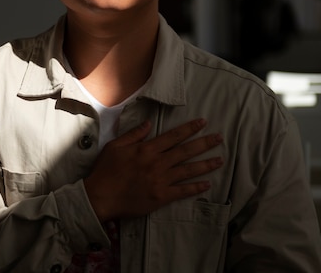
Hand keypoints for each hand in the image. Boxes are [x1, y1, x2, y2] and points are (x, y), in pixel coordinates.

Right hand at [83, 118, 222, 220]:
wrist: (101, 196)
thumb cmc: (105, 170)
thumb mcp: (115, 146)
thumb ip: (133, 134)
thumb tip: (148, 123)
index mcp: (146, 149)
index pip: (173, 136)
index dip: (189, 129)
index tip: (202, 123)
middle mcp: (157, 163)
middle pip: (185, 151)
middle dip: (204, 143)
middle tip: (219, 138)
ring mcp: (161, 180)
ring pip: (188, 170)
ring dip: (206, 164)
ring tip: (220, 160)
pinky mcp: (161, 196)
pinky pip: (182, 191)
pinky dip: (195, 187)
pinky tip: (207, 184)